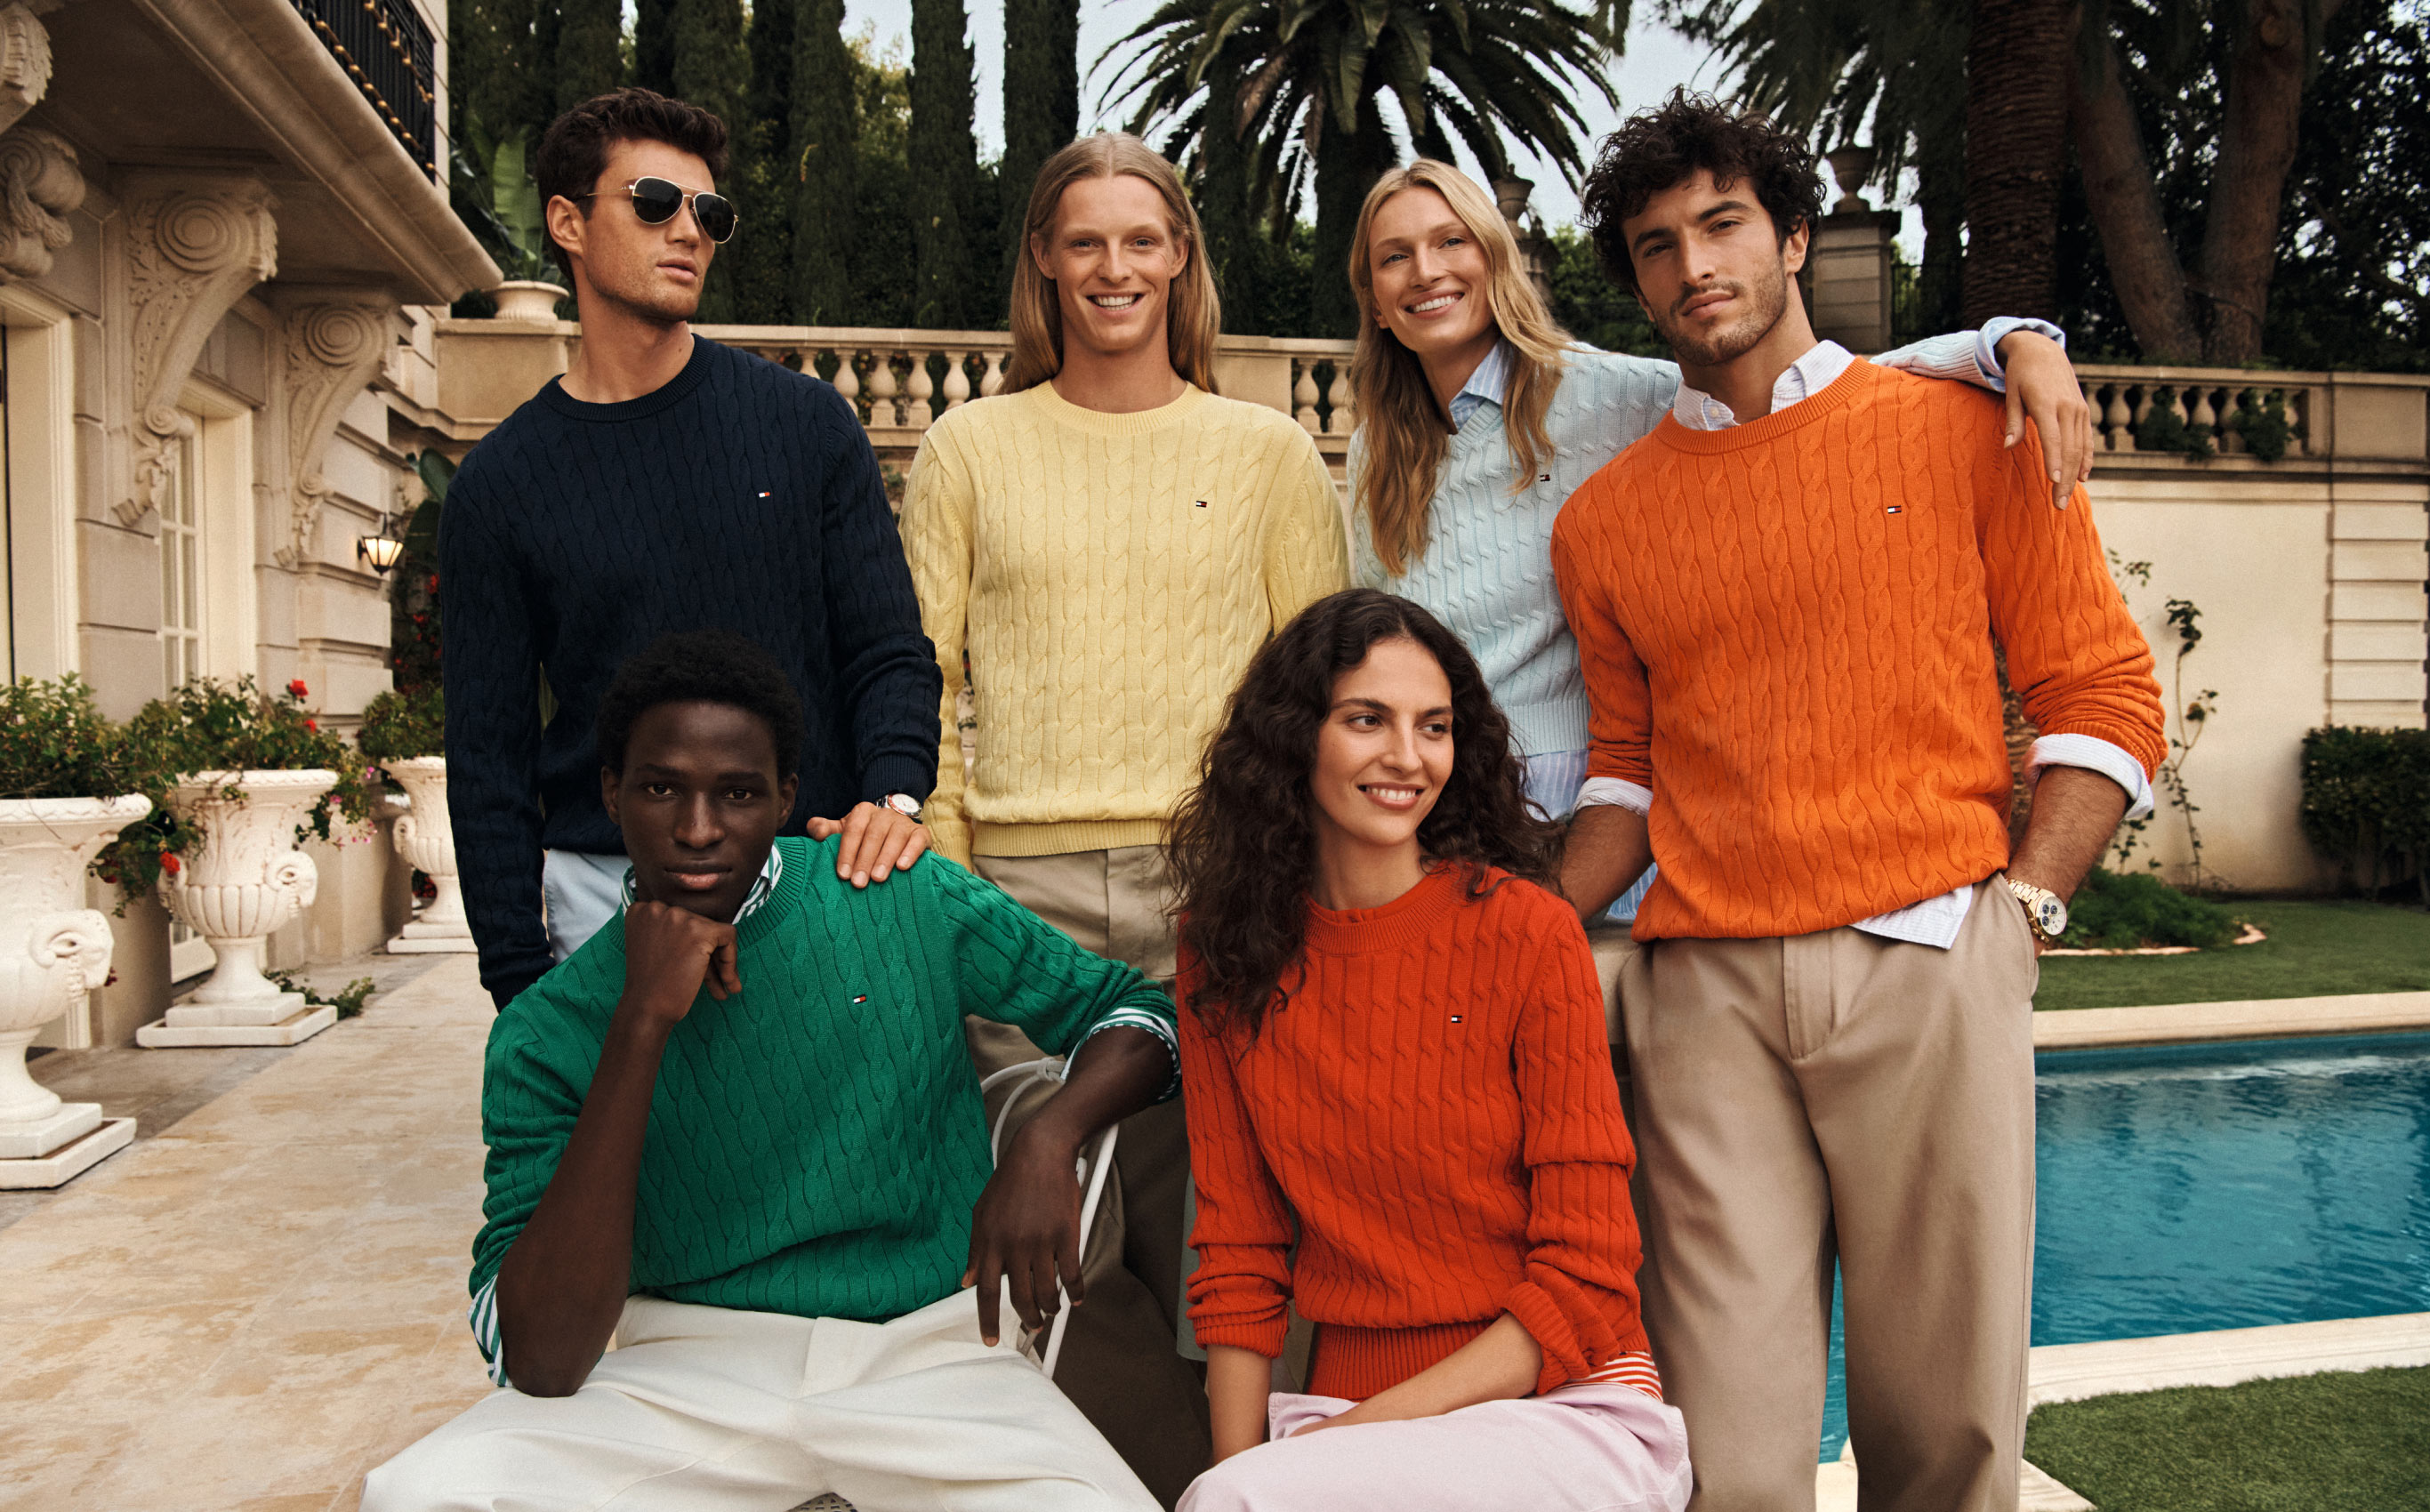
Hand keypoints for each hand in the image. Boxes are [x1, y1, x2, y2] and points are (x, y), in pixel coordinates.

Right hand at [618, 900, 739, 1024]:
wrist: (646, 1008)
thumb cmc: (651, 986)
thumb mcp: (656, 949)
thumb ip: (675, 933)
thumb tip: (711, 928)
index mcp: (642, 910)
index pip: (679, 920)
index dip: (690, 944)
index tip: (692, 965)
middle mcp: (657, 907)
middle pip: (697, 925)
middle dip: (707, 955)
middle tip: (712, 981)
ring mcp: (678, 916)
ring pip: (714, 931)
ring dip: (721, 961)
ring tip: (727, 986)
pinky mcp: (699, 930)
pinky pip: (728, 936)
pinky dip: (731, 959)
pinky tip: (728, 982)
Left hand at [806, 801, 927, 887]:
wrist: (896, 830)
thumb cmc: (865, 837)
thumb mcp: (844, 831)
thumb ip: (826, 830)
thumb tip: (814, 828)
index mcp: (863, 811)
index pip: (853, 830)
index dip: (847, 852)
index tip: (843, 874)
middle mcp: (884, 814)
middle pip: (873, 835)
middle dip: (864, 860)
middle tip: (859, 883)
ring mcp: (904, 823)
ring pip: (895, 837)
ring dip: (885, 859)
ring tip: (878, 879)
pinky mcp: (921, 834)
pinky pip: (917, 841)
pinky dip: (910, 853)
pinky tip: (903, 867)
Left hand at [962, 1120, 1085, 1346]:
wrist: (1040, 1152)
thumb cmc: (1010, 1180)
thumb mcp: (981, 1214)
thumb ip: (975, 1250)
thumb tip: (968, 1280)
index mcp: (990, 1243)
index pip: (986, 1293)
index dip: (987, 1321)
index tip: (990, 1339)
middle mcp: (1014, 1246)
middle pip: (1021, 1299)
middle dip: (1027, 1319)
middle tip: (1033, 1325)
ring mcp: (1042, 1242)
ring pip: (1048, 1292)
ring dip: (1051, 1308)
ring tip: (1052, 1310)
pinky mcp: (1068, 1235)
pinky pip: (1073, 1274)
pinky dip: (1076, 1291)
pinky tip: (1075, 1296)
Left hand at [1996, 331, 2095, 507]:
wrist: (2043, 351)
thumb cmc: (2021, 375)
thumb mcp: (2011, 395)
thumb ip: (2013, 422)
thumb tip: (2009, 447)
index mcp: (2047, 404)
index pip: (2053, 438)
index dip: (2054, 461)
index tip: (2054, 483)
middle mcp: (2068, 408)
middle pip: (2069, 449)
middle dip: (2065, 479)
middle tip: (2059, 505)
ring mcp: (2079, 410)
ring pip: (2081, 448)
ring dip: (2076, 475)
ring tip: (2066, 499)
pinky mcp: (2084, 412)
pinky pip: (2087, 440)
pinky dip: (2087, 460)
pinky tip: (2083, 478)